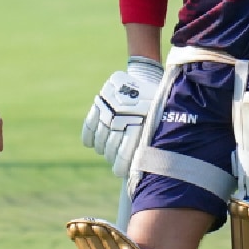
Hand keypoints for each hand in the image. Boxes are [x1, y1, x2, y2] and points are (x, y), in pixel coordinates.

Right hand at [81, 57, 162, 177]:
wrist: (145, 75)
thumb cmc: (155, 105)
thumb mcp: (159, 120)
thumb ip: (150, 142)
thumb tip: (146, 169)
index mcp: (142, 120)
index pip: (126, 152)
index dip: (121, 165)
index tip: (119, 172)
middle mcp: (124, 114)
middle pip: (111, 146)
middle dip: (111, 157)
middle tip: (114, 164)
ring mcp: (110, 107)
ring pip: (100, 136)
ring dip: (101, 148)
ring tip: (105, 152)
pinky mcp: (101, 100)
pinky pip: (89, 123)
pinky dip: (88, 135)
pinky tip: (90, 144)